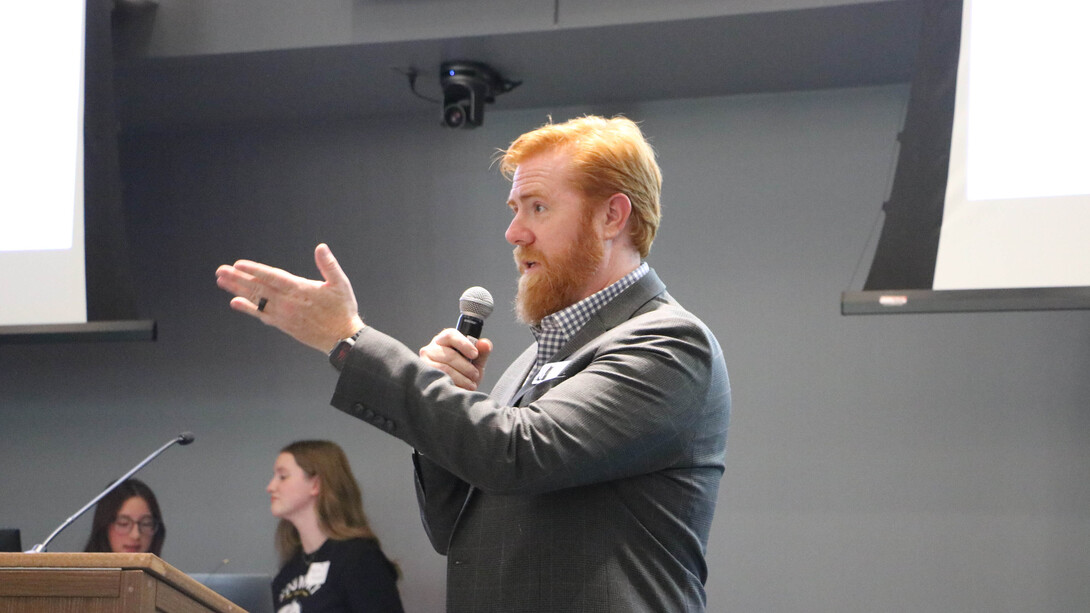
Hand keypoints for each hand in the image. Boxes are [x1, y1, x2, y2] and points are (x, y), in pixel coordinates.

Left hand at [215, 243, 364, 352]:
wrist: (341, 339)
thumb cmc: (342, 310)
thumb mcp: (340, 284)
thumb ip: (329, 265)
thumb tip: (321, 247)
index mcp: (301, 290)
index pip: (273, 277)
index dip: (255, 270)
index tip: (238, 264)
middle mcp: (288, 303)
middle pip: (259, 288)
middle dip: (238, 279)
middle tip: (220, 271)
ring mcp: (284, 315)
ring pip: (257, 300)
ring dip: (238, 290)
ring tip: (222, 282)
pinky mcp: (283, 324)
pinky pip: (262, 315)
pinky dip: (248, 308)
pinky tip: (235, 302)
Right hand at [419, 329, 492, 390]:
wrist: (455, 391)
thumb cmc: (465, 373)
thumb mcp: (476, 363)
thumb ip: (482, 353)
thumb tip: (485, 343)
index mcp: (445, 339)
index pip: (451, 335)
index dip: (464, 344)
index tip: (475, 354)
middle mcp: (433, 347)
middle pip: (450, 355)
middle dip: (466, 367)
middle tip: (475, 375)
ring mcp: (426, 361)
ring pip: (445, 368)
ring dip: (461, 378)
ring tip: (471, 384)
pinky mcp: (424, 374)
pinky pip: (439, 378)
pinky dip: (453, 383)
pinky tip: (460, 388)